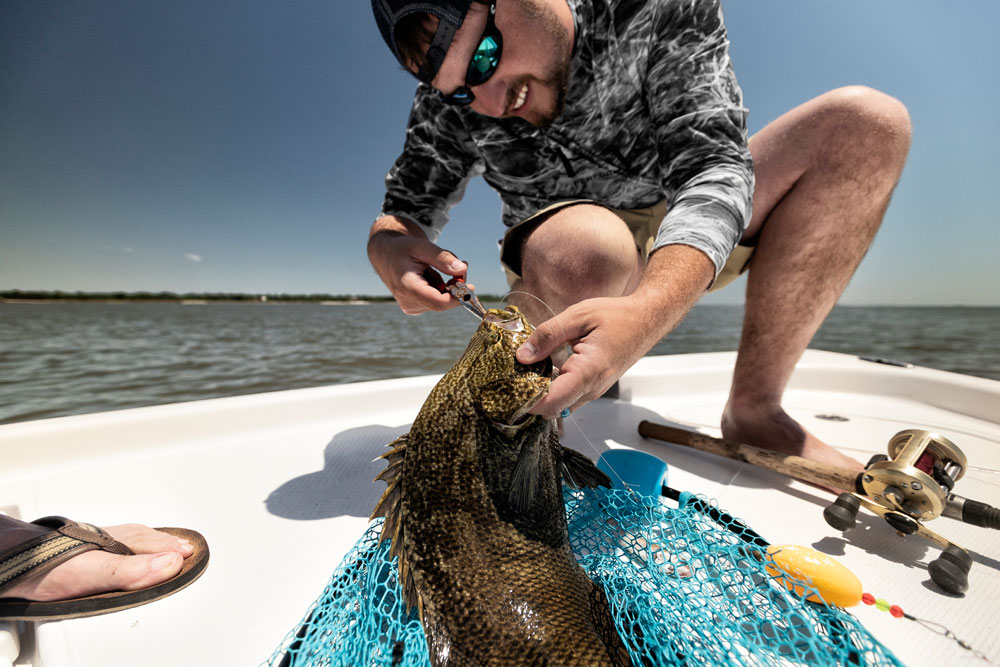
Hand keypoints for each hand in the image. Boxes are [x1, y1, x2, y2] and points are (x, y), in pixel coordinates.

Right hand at [367, 215, 468, 314]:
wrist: (385, 255)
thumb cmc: (402, 248)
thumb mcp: (421, 246)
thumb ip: (442, 258)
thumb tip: (462, 269)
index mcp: (407, 287)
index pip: (438, 302)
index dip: (457, 297)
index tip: (471, 287)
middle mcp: (408, 301)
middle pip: (443, 301)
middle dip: (456, 285)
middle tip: (460, 265)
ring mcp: (412, 306)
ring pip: (442, 300)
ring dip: (448, 285)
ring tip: (436, 266)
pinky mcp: (415, 306)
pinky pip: (437, 300)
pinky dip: (441, 288)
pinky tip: (431, 275)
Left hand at [516, 295, 663, 418]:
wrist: (646, 320)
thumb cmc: (618, 316)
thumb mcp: (578, 316)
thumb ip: (548, 335)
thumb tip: (521, 356)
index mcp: (588, 371)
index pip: (551, 402)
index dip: (526, 400)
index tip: (508, 387)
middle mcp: (592, 389)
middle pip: (551, 409)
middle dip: (529, 396)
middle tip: (511, 375)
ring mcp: (593, 391)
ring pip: (558, 405)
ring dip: (540, 392)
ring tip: (525, 370)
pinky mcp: (593, 388)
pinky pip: (567, 396)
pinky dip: (551, 388)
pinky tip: (542, 369)